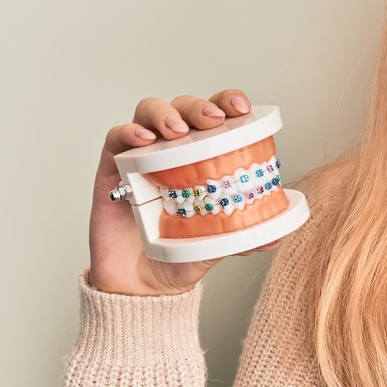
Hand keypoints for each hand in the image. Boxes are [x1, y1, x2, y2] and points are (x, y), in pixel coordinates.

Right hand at [89, 89, 277, 295]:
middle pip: (185, 107)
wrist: (143, 285)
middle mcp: (174, 149)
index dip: (228, 102)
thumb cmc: (181, 255)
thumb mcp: (220, 243)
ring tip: (177, 131)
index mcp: (204, 156)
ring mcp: (142, 155)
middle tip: (212, 121)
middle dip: (199, 106)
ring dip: (165, 113)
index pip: (217, 115)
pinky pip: (116, 138)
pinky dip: (129, 132)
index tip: (242, 108)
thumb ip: (244, 235)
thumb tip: (274, 235)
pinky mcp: (112, 168)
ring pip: (150, 112)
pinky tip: (143, 140)